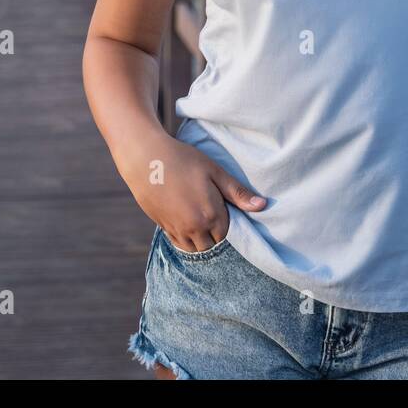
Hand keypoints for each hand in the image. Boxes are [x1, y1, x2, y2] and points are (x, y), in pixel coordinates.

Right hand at [123, 137, 265, 252]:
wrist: (145, 158)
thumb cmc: (184, 160)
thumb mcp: (215, 172)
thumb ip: (238, 193)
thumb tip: (262, 206)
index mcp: (211, 215)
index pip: (228, 235)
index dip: (230, 225)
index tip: (228, 212)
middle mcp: (194, 228)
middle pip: (212, 245)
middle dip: (217, 236)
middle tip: (216, 217)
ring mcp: (177, 229)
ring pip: (195, 248)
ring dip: (202, 241)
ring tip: (203, 222)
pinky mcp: (163, 227)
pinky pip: (179, 243)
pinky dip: (186, 239)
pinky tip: (188, 225)